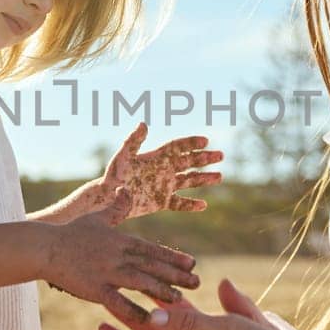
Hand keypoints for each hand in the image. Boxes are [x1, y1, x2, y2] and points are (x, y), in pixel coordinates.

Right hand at [43, 191, 200, 323]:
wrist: (45, 248)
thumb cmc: (71, 233)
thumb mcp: (96, 217)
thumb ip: (116, 207)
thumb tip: (126, 189)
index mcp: (121, 240)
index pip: (153, 249)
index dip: (174, 257)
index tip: (193, 263)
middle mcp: (118, 255)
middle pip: (152, 265)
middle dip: (176, 275)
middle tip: (197, 283)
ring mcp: (106, 272)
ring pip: (140, 281)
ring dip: (161, 291)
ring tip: (180, 300)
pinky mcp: (94, 289)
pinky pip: (117, 302)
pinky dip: (134, 311)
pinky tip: (150, 319)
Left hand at [100, 122, 222, 218]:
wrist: (108, 197)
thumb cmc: (113, 175)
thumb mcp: (123, 157)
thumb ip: (133, 141)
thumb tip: (143, 123)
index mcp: (156, 157)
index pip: (178, 147)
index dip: (191, 142)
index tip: (206, 140)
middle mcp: (163, 170)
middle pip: (189, 161)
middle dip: (205, 158)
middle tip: (221, 155)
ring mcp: (164, 185)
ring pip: (189, 180)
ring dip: (204, 178)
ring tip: (220, 176)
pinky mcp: (161, 201)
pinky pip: (180, 203)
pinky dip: (191, 205)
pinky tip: (203, 205)